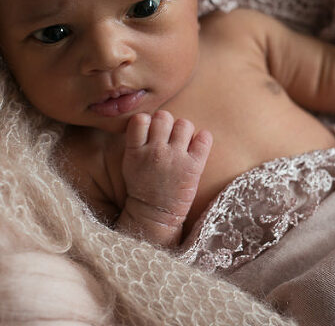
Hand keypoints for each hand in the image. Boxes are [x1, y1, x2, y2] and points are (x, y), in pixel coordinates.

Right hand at [119, 110, 211, 243]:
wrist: (154, 216)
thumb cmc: (143, 188)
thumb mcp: (130, 164)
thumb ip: (137, 142)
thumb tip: (151, 120)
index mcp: (135, 151)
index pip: (140, 119)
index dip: (148, 122)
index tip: (152, 132)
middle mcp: (155, 152)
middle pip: (164, 117)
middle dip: (167, 124)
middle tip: (169, 138)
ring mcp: (175, 158)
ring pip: (184, 124)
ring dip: (185, 131)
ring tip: (183, 144)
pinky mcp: (194, 166)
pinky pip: (204, 138)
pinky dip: (203, 139)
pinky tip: (198, 147)